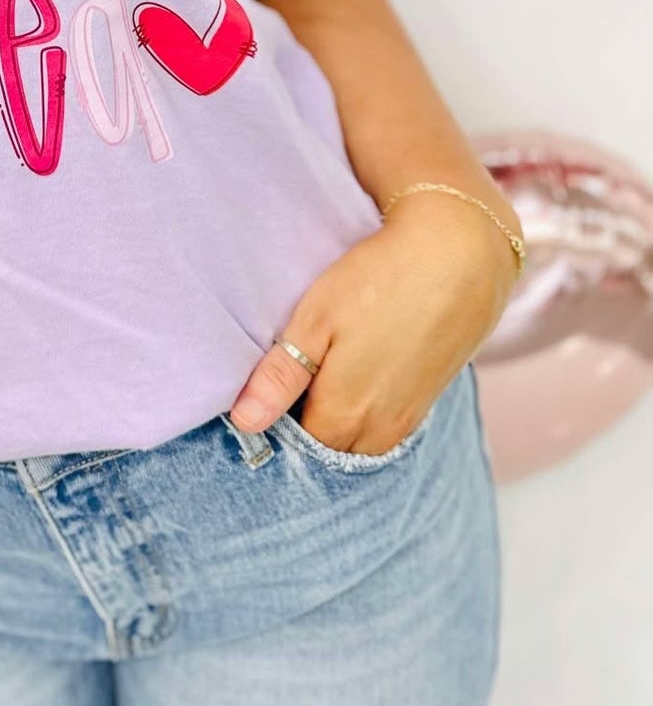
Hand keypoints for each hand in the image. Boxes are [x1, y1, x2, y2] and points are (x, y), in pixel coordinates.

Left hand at [226, 190, 518, 450]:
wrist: (459, 258)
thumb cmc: (379, 282)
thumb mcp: (316, 320)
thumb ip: (280, 377)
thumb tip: (244, 422)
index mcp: (343, 417)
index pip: (292, 446)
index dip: (272, 420)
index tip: (264, 385)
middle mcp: (377, 432)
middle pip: (324, 447)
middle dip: (302, 422)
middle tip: (289, 373)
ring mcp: (406, 421)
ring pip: (354, 439)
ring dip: (334, 417)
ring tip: (323, 367)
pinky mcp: (426, 403)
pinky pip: (382, 425)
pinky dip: (363, 409)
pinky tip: (356, 367)